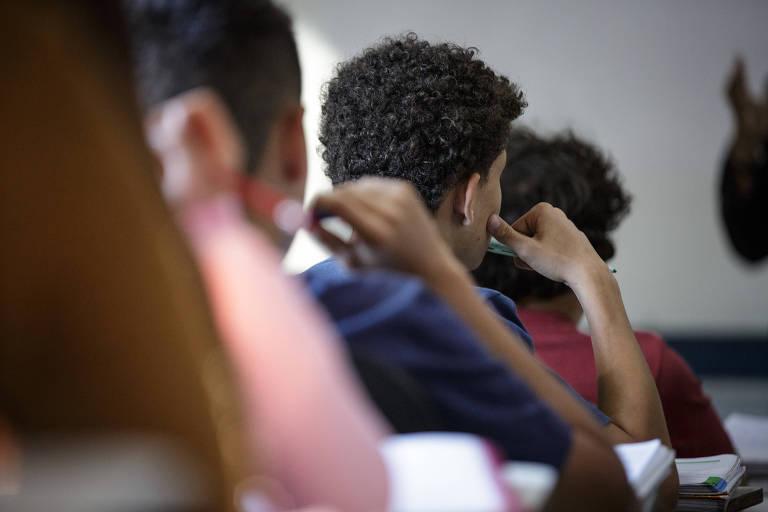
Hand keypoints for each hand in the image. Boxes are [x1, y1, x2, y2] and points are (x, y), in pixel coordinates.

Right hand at [309, 178, 457, 278]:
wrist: (430, 266)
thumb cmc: (386, 272)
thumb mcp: (352, 263)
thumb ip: (326, 241)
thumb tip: (303, 222)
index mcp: (376, 233)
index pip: (336, 202)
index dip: (316, 203)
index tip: (308, 213)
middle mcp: (391, 212)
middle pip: (344, 191)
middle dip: (328, 201)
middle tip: (320, 216)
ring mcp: (401, 197)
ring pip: (356, 185)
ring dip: (345, 198)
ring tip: (347, 221)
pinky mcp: (405, 189)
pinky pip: (371, 184)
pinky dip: (362, 195)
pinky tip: (367, 214)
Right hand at [487, 203, 605, 287]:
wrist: (589, 273)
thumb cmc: (557, 260)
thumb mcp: (526, 249)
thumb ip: (505, 235)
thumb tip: (489, 219)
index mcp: (542, 210)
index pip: (514, 229)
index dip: (517, 247)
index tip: (527, 256)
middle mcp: (553, 212)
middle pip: (525, 234)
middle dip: (526, 251)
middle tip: (537, 263)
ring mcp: (563, 224)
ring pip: (537, 242)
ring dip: (535, 256)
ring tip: (548, 265)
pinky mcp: (570, 236)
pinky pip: (549, 245)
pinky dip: (548, 256)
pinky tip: (557, 265)